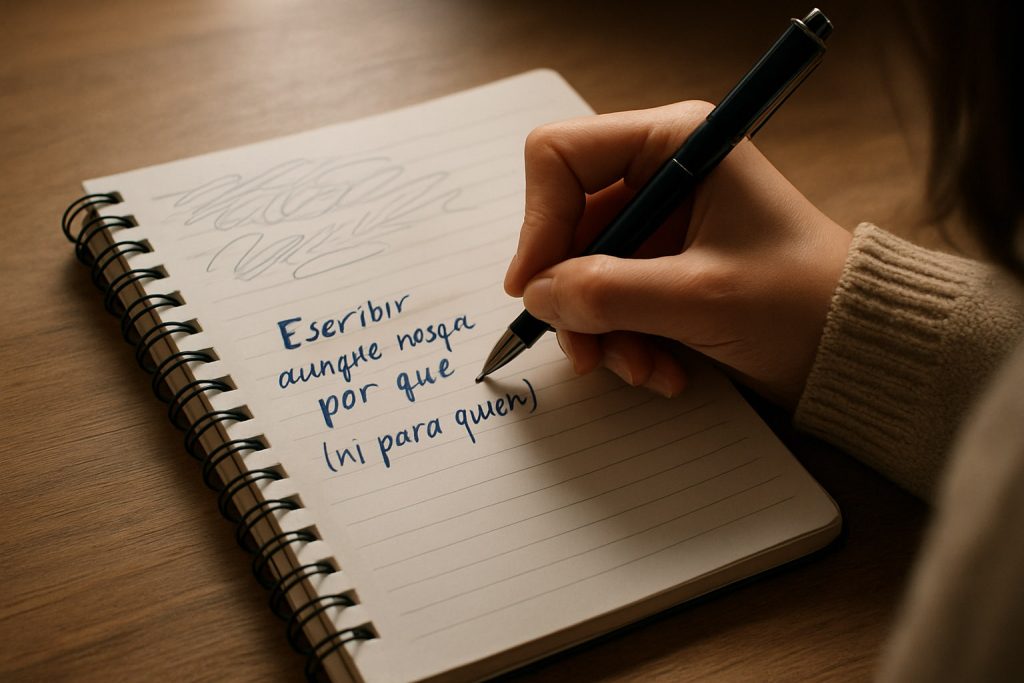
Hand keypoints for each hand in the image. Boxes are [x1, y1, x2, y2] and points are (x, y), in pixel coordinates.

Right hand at [504, 101, 851, 407]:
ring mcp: (663, 224)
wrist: (859, 347)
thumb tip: (537, 295)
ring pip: (585, 272)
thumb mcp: (697, 298)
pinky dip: (627, 342)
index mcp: (675, 144)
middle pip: (569, 226)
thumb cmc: (802, 302)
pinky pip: (613, 300)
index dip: (538, 221)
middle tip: (588, 353)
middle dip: (577, 297)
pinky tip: (664, 372)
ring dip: (604, 332)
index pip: (561, 157)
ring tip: (644, 371)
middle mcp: (663, 174)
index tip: (533, 288)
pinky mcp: (666, 267)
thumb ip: (606, 293)